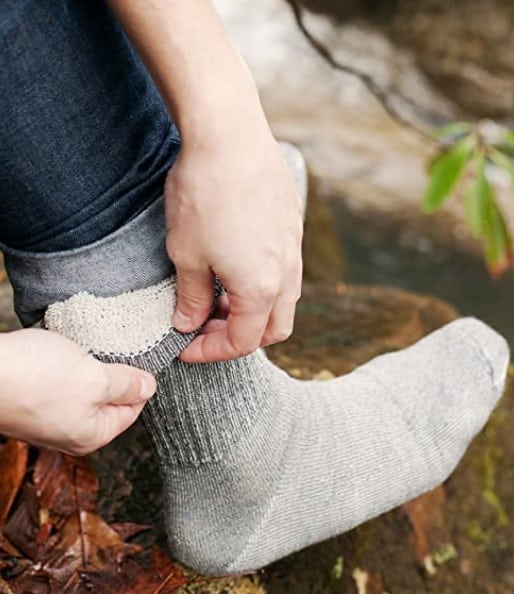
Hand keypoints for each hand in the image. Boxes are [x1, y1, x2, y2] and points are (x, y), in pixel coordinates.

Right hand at [0, 329, 155, 455]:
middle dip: (111, 374)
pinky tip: (58, 353)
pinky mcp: (29, 402)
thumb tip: (149, 388)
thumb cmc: (35, 378)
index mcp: (91, 436)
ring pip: (82, 391)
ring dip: (85, 368)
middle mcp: (69, 434)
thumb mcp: (95, 378)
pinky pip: (57, 385)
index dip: (138, 383)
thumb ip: (126, 385)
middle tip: (109, 350)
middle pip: (106, 401)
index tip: (138, 360)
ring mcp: (47, 420)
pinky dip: (62, 367)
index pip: (131, 411)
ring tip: (81, 350)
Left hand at [165, 131, 303, 362]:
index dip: (210, 351)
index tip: (183, 345)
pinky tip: (233, 259)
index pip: (241, 342)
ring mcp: (294, 247)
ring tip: (217, 293)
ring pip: (283, 299)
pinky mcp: (292, 223)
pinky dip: (262, 280)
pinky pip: (285, 268)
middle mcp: (286, 273)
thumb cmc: (203, 195)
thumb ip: (191, 297)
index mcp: (261, 289)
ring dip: (252, 309)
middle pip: (273, 329)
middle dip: (239, 336)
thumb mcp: (185, 254)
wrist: (229, 133)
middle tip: (205, 325)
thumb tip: (188, 322)